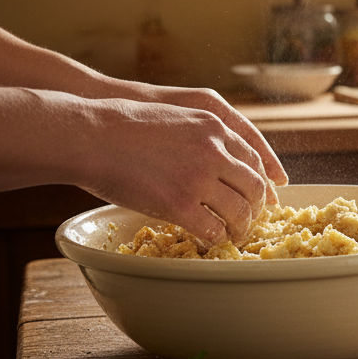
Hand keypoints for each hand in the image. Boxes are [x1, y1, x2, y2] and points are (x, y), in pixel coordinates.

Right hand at [78, 99, 273, 244]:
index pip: (254, 158)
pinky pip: (212, 228)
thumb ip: (200, 135)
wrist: (90, 135)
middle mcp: (214, 150)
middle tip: (251, 220)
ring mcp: (198, 177)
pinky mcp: (179, 203)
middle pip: (255, 187)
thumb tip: (213, 157)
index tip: (267, 194)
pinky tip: (211, 241)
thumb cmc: (122, 126)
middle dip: (257, 208)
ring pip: (240, 211)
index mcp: (214, 126)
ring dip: (241, 227)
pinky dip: (217, 239)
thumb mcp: (176, 117)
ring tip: (234, 235)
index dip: (263, 180)